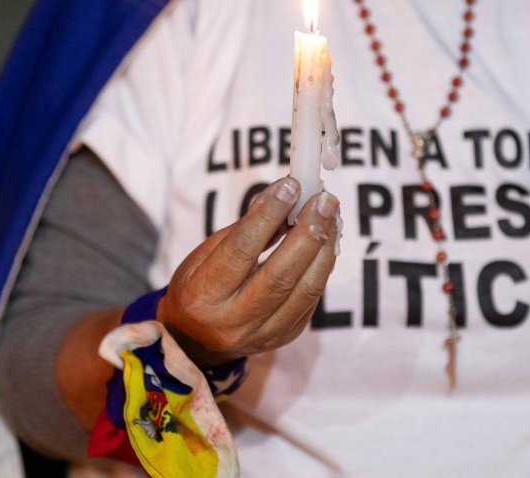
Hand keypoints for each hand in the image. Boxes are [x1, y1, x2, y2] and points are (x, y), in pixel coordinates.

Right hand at [157, 177, 339, 364]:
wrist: (197, 341)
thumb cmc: (200, 287)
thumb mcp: (205, 255)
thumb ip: (244, 228)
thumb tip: (281, 194)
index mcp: (202, 296)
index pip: (240, 250)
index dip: (268, 215)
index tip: (290, 186)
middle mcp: (233, 321)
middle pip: (280, 275)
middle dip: (308, 232)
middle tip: (325, 201)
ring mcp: (264, 333)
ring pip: (306, 289)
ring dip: (324, 248)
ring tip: (332, 216)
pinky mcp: (287, 335)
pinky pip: (312, 297)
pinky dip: (323, 265)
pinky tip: (327, 240)